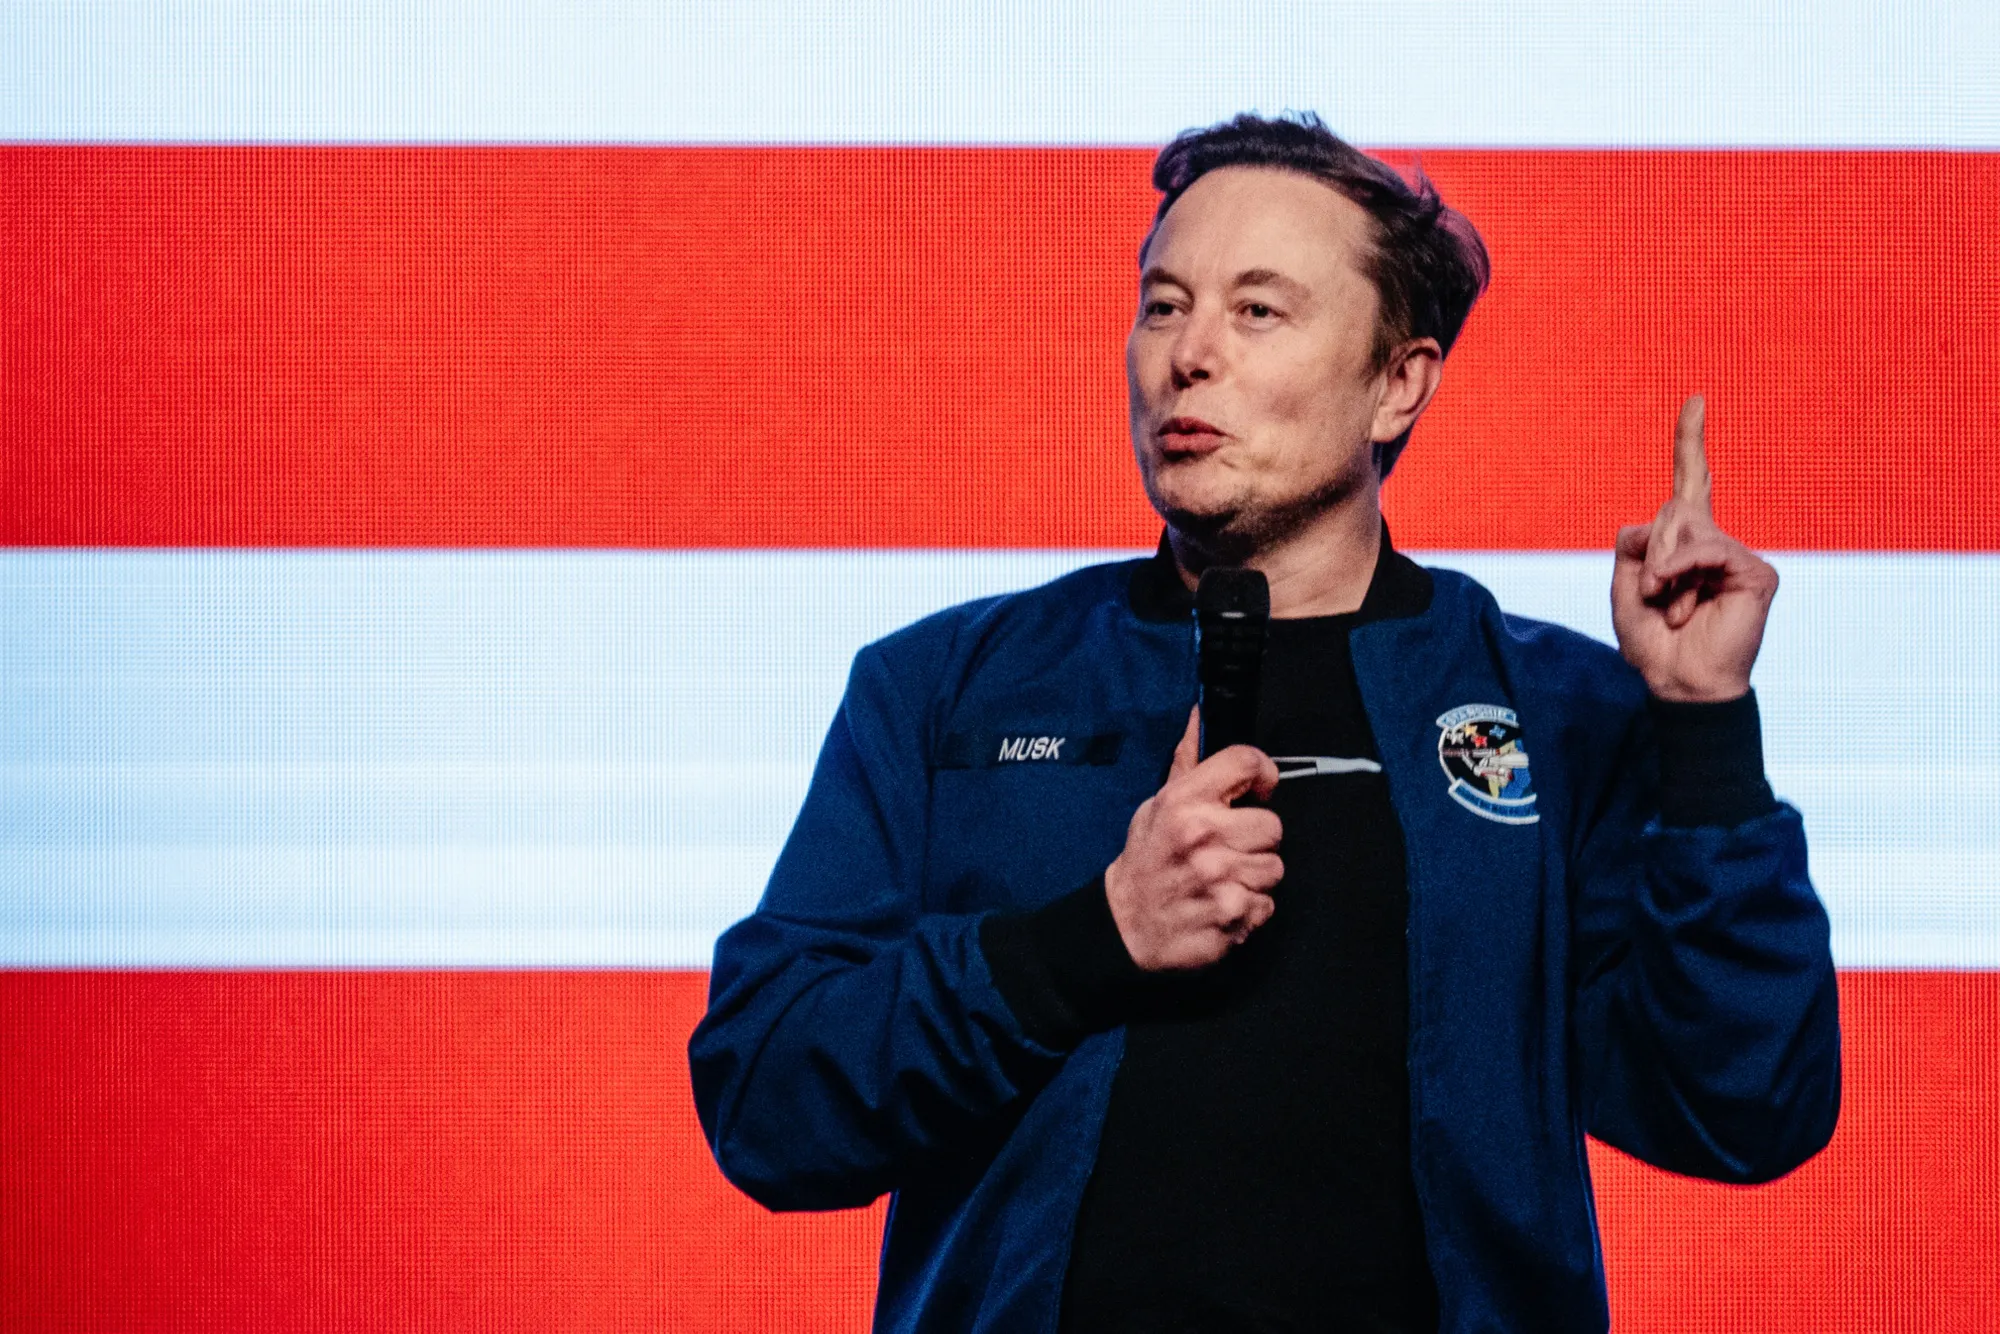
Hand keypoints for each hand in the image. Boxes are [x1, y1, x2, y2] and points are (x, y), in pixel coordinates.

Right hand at [1104, 708, 1283, 970]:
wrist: (1123, 926)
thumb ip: (1186, 765)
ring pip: (1274, 868)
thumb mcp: (1156, 805)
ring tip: (1222, 879)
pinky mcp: (1232, 915)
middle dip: (1255, 839)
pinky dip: (1250, 909)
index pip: (1247, 762)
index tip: (1257, 790)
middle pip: (1273, 825)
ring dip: (1253, 876)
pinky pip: (1267, 904)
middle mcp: (1204, 836)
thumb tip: (1198, 716)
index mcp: (1184, 802)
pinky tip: (1222, 904)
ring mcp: (1220, 878)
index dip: (1262, 774)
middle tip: (1228, 848)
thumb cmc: (1145, 860)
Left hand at [1611, 396, 1778, 702]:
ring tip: (1672, 607)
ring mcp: (1737, 555)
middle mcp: (1714, 542)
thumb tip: (1667, 519)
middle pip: (1672, 509)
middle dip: (1651, 553)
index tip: (1695, 401)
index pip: (1690, 481)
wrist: (1678, 683)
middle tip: (1654, 595)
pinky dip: (1682, 570)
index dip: (1690, 441)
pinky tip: (1682, 602)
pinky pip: (1708, 547)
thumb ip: (1636, 543)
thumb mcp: (1626, 586)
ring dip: (1663, 570)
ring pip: (1685, 526)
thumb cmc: (1653, 641)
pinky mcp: (1755, 572)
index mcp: (1684, 542)